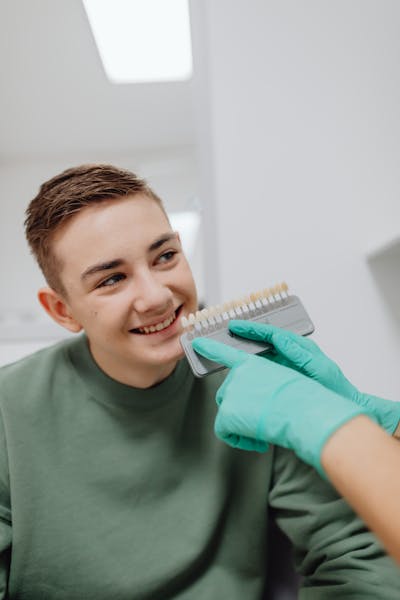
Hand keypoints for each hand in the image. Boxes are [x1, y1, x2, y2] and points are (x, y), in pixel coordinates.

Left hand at [192, 336, 364, 475]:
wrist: (302, 410)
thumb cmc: (301, 400)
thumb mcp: (283, 382)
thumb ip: (263, 384)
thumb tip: (255, 402)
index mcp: (252, 364)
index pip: (226, 354)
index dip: (210, 348)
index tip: (196, 342)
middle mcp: (237, 375)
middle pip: (227, 395)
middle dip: (241, 410)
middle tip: (261, 418)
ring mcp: (230, 392)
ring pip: (226, 414)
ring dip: (242, 425)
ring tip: (263, 428)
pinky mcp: (227, 412)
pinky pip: (224, 432)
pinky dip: (239, 440)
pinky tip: (256, 439)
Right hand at [229, 320, 399, 436]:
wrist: (340, 410)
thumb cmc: (335, 390)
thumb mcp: (318, 368)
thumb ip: (299, 353)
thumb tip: (281, 338)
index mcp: (300, 348)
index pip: (271, 334)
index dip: (252, 329)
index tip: (235, 326)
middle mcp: (291, 354)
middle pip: (262, 342)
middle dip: (244, 337)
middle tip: (226, 334)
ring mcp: (285, 367)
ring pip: (260, 356)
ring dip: (244, 353)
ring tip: (226, 350)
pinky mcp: (282, 379)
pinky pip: (263, 370)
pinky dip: (250, 369)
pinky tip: (239, 373)